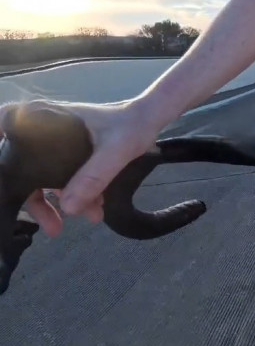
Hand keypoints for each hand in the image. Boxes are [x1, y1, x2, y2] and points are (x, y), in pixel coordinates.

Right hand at [0, 98, 161, 236]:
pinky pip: (62, 179)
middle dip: (35, 201)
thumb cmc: (130, 125)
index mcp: (44, 118)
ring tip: (79, 223)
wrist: (150, 120)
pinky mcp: (68, 155)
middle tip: (52, 227)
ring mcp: (55, 144)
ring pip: (43, 178)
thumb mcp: (116, 150)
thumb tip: (68, 207)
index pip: (3, 123)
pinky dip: (75, 196)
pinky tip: (94, 210)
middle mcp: (43, 129)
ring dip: (58, 203)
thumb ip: (94, 176)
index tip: (2, 180)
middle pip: (22, 167)